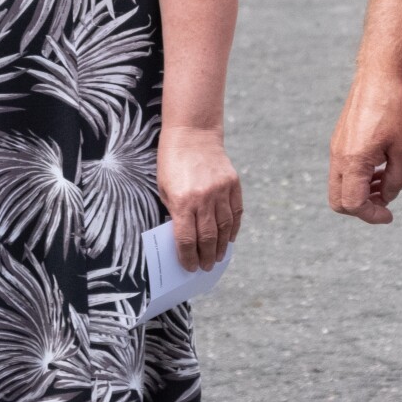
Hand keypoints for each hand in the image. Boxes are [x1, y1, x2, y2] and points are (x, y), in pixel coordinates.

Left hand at [158, 127, 241, 271]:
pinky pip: (236, 212)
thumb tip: (185, 238)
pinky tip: (230, 238)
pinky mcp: (233, 183)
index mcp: (182, 201)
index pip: (187, 239)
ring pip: (225, 227)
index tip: (190, 267)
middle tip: (206, 267)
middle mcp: (204, 198)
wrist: (192, 134)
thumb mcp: (164, 189)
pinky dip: (234, 228)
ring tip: (219, 257)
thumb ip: (175, 213)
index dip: (188, 257)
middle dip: (206, 256)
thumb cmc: (171, 162)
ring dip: (222, 246)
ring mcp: (221, 190)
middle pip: (208, 237)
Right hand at [327, 68, 401, 225]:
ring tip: (387, 183)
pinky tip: (380, 168)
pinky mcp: (339, 141)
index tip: (390, 215)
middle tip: (385, 202)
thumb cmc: (395, 110)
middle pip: (338, 201)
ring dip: (361, 193)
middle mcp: (338, 157)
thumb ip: (397, 180)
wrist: (379, 76)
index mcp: (353, 161)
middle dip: (361, 208)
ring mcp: (336, 149)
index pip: (354, 204)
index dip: (372, 215)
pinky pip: (342, 171)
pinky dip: (358, 178)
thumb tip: (387, 197)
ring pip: (339, 186)